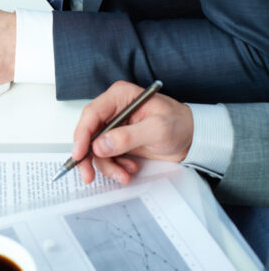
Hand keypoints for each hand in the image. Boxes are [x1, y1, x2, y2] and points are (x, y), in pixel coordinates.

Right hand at [72, 81, 193, 184]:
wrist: (193, 139)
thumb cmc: (180, 125)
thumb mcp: (157, 129)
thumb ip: (128, 137)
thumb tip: (100, 145)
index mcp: (119, 97)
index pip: (91, 113)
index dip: (82, 134)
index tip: (80, 154)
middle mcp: (112, 110)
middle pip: (87, 133)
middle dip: (87, 156)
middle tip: (89, 174)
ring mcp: (113, 127)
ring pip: (94, 149)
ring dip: (106, 165)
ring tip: (124, 175)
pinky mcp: (116, 141)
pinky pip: (105, 157)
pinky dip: (114, 167)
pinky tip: (129, 169)